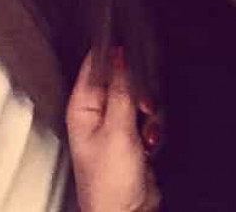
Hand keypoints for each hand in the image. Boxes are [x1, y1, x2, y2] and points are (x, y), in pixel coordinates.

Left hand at [66, 51, 160, 211]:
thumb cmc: (110, 183)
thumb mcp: (118, 131)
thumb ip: (121, 92)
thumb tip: (118, 57)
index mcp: (82, 106)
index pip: (94, 66)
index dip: (113, 56)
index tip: (131, 53)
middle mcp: (96, 113)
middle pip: (122, 81)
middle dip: (138, 94)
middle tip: (142, 107)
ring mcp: (115, 126)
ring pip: (138, 100)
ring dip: (148, 115)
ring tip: (145, 132)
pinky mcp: (132, 140)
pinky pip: (147, 120)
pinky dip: (153, 129)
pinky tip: (150, 144)